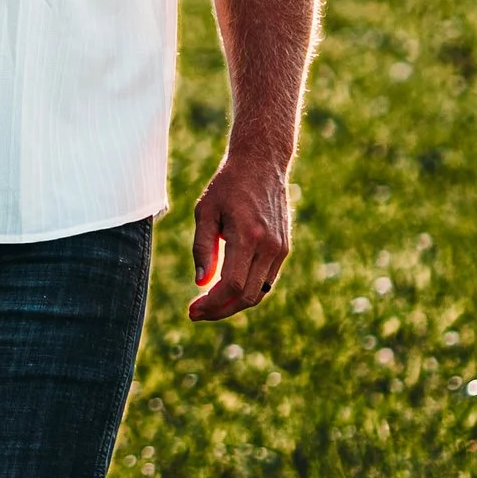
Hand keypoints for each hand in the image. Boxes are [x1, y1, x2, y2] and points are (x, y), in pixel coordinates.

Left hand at [188, 147, 291, 320]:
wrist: (262, 164)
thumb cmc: (228, 185)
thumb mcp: (205, 211)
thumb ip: (203, 248)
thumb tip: (201, 283)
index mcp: (248, 236)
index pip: (230, 285)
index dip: (211, 304)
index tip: (193, 311)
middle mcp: (268, 246)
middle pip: (245, 296)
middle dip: (219, 310)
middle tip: (196, 313)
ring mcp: (280, 249)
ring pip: (258, 293)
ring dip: (233, 305)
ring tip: (209, 305)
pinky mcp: (283, 249)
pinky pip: (265, 281)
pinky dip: (246, 291)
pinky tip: (226, 290)